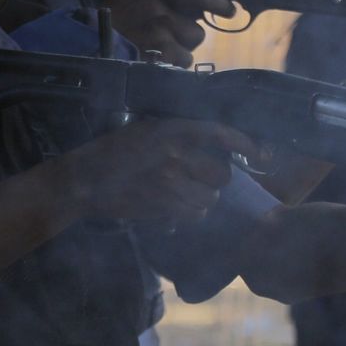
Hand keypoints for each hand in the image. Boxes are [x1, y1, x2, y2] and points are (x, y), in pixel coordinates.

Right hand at [59, 118, 257, 222]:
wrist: (83, 180)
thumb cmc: (113, 151)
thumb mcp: (146, 129)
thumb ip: (178, 133)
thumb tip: (214, 144)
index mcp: (173, 129)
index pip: (222, 134)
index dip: (246, 145)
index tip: (262, 154)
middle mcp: (177, 154)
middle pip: (222, 175)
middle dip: (215, 181)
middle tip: (199, 180)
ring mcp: (171, 183)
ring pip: (210, 199)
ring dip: (202, 200)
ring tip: (181, 195)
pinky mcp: (163, 207)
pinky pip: (193, 216)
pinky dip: (188, 215)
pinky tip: (172, 208)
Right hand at [104, 0, 237, 66]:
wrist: (83, 38)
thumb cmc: (107, 22)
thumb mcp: (132, 0)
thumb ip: (159, 2)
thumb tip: (192, 12)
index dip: (217, 2)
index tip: (231, 10)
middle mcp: (159, 9)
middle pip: (196, 31)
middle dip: (185, 40)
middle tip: (164, 42)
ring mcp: (159, 31)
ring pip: (189, 51)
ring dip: (177, 56)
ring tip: (154, 54)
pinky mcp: (157, 52)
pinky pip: (179, 64)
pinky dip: (169, 68)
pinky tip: (151, 63)